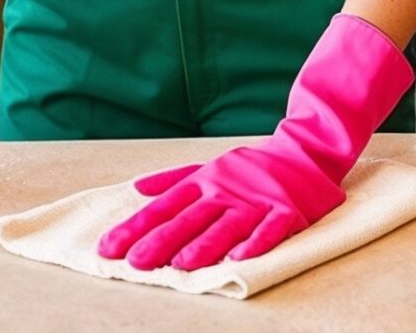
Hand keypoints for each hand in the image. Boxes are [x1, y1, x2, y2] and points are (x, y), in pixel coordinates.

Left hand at [97, 14, 412, 271]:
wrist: (305, 151)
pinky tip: (239, 258)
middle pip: (190, 218)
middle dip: (161, 241)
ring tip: (180, 264)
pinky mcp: (288, 211)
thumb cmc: (250, 167)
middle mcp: (227, 191)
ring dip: (203, 245)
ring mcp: (258, 201)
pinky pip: (270, 229)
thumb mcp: (210, 167)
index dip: (137, 227)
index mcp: (206, 181)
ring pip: (226, 225)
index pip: (165, 207)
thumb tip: (136, 189)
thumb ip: (173, 179)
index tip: (110, 247)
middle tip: (135, 262)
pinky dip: (255, 243)